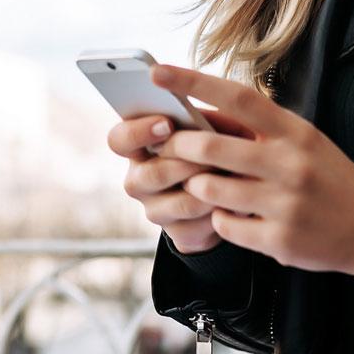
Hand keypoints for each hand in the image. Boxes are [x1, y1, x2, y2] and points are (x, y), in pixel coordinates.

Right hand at [105, 112, 223, 253]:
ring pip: (181, 203)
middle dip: (186, 162)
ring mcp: (154, 210)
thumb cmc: (211, 148)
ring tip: (230, 174)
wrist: (222, 193)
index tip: (167, 124)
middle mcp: (138, 180)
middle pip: (151, 175)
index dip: (138, 131)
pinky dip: (220, 211)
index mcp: (138, 148)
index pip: (119, 140)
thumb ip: (205, 119)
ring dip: (208, 188)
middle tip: (212, 152)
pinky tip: (235, 199)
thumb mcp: (209, 128)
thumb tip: (208, 120)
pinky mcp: (176, 233)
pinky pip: (199, 226)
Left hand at [149, 63, 353, 285]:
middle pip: (212, 147)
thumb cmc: (330, 179)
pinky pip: (225, 226)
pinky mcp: (280, 240)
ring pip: (210, 189)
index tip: (159, 72)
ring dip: (196, 186)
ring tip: (202, 184)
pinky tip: (233, 215)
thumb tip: (203, 110)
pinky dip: (219, 219)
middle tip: (164, 145)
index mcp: (295, 132)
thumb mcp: (303, 141)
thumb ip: (258, 128)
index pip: (238, 98)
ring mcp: (285, 204)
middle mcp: (290, 164)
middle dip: (178, 146)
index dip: (194, 82)